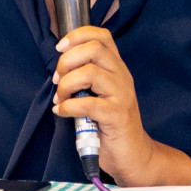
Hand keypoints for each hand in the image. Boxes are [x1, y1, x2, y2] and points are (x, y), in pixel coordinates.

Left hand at [52, 26, 190, 186]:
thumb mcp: (97, 93)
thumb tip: (57, 68)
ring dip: (66, 84)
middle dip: (66, 61)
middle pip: (94, 49)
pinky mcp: (117, 116)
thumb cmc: (108, 123)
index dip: (78, 36)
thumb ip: (84, 77)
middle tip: (57, 80)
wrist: (133, 154)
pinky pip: (88, 104)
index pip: (101, 36)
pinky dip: (69, 106)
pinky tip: (62, 112)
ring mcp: (122, 95)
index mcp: (116, 67)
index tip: (60, 48)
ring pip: (90, 72)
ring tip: (61, 98)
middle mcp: (122, 76)